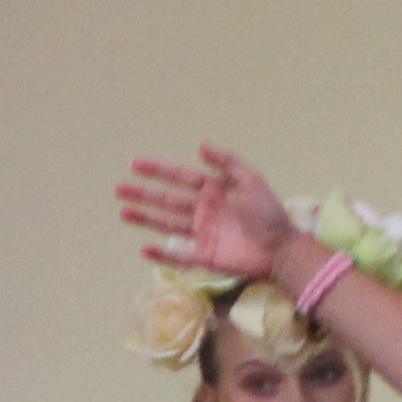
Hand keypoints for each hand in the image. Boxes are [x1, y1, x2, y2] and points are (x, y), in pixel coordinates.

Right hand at [118, 143, 296, 283]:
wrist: (281, 247)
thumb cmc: (268, 212)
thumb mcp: (251, 180)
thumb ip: (227, 162)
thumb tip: (200, 145)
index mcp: (213, 191)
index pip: (180, 178)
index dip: (159, 171)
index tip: (136, 165)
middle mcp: (202, 211)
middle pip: (167, 200)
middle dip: (143, 194)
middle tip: (119, 189)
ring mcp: (201, 234)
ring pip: (166, 224)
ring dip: (145, 218)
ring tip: (123, 211)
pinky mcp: (203, 256)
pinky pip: (178, 255)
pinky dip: (162, 254)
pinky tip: (144, 249)